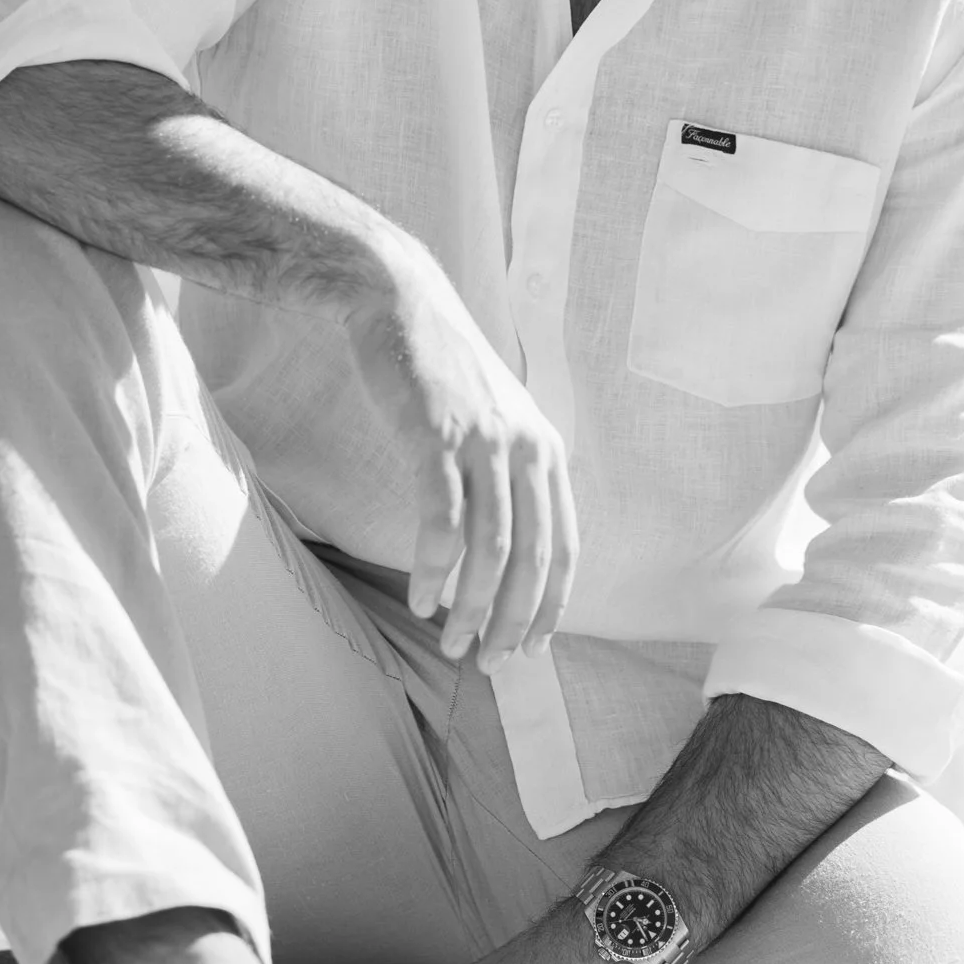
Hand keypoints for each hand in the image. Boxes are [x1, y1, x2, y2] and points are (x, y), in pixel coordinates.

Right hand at [342, 242, 575, 669]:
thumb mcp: (498, 420)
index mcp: (548, 451)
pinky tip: (420, 597)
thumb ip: (510, 475)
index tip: (529, 649)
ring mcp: (484, 442)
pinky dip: (433, 569)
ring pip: (490, 550)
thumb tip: (507, 550)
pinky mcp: (437, 436)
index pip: (564, 548)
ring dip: (470, 606)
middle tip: (487, 662)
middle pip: (532, 560)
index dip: (551, 607)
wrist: (399, 301)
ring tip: (450, 641)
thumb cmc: (441, 372)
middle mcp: (527, 449)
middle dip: (511, 622)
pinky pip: (442, 521)